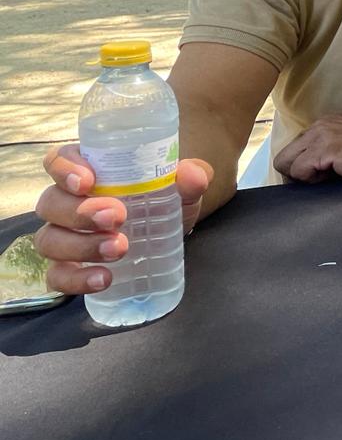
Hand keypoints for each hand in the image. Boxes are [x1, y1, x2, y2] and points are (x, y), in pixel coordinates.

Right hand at [34, 144, 212, 295]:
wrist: (168, 234)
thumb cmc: (163, 198)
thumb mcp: (182, 185)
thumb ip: (191, 176)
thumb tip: (193, 175)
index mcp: (89, 170)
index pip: (59, 160)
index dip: (64, 169)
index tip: (87, 181)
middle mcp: (67, 202)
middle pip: (51, 202)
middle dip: (80, 212)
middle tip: (117, 217)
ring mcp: (63, 236)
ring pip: (50, 239)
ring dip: (81, 245)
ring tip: (119, 248)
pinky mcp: (68, 268)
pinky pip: (56, 276)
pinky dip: (76, 279)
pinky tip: (103, 279)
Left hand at [273, 115, 341, 183]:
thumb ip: (326, 150)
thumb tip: (308, 171)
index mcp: (322, 125)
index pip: (293, 149)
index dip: (300, 167)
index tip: (316, 176)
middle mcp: (317, 127)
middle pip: (283, 157)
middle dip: (295, 173)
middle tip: (318, 179)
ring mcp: (320, 137)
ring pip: (286, 164)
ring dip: (303, 176)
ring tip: (327, 176)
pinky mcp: (326, 149)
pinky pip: (300, 170)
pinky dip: (312, 179)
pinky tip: (333, 175)